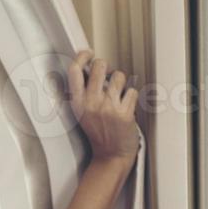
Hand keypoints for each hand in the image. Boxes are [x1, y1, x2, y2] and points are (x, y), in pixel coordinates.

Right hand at [68, 50, 139, 164]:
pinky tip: (125, 108)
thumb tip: (91, 68)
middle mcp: (91, 103)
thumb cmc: (98, 132)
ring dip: (121, 84)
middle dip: (106, 66)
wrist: (111, 154)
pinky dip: (131, 98)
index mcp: (78, 103)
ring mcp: (108, 108)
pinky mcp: (124, 113)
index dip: (82, 56)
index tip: (88, 53)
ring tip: (117, 96)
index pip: (75, 71)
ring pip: (119, 76)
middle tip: (107, 74)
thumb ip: (84, 92)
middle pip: (100, 66)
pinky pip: (132, 92)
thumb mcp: (82, 113)